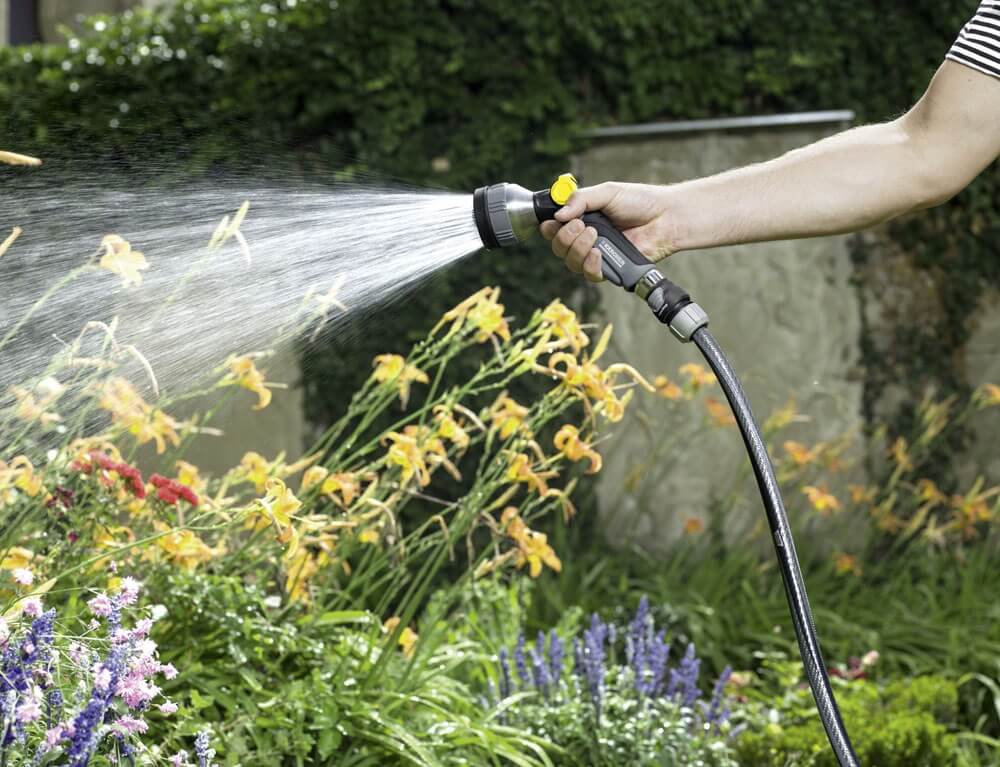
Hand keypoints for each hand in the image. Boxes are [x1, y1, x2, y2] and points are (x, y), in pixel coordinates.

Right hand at [539, 182, 674, 281]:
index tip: (553, 222)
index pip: (554, 227)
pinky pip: (590, 275)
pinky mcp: (610, 269)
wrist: (665, 217)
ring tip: (594, 235)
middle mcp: (586, 238)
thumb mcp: (607, 192)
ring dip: (577, 249)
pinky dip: (590, 265)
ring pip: (571, 262)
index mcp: (582, 218)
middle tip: (581, 225)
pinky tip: (598, 254)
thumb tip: (558, 215)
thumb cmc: (640, 202)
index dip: (548, 227)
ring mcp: (597, 254)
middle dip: (564, 237)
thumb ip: (580, 200)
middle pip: (558, 247)